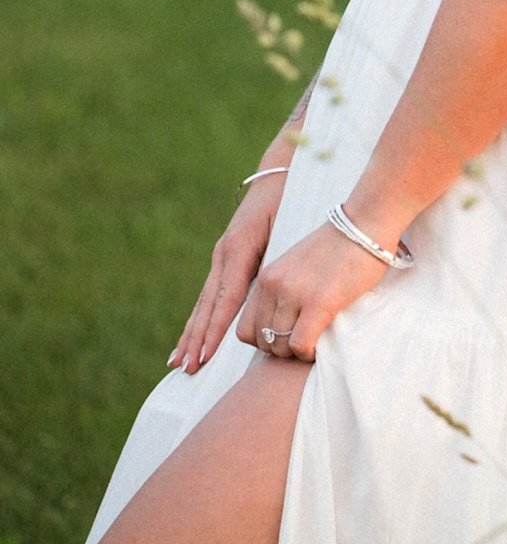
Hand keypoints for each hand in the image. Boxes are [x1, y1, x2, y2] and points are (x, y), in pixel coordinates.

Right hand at [170, 171, 286, 373]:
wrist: (280, 175)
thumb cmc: (291, 199)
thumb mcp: (287, 225)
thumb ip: (278, 259)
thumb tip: (273, 296)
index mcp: (239, 247)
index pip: (226, 297)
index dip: (215, 328)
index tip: (206, 355)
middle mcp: (225, 254)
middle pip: (208, 304)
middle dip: (197, 338)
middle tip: (188, 368)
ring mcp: (222, 256)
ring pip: (204, 302)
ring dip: (192, 333)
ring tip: (179, 362)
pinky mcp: (225, 258)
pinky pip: (210, 294)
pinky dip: (200, 318)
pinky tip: (191, 338)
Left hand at [235, 216, 392, 361]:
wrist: (365, 224)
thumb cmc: (339, 246)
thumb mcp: (298, 265)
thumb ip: (284, 289)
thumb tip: (282, 323)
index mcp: (268, 277)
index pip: (244, 328)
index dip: (264, 340)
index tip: (285, 337)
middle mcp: (274, 285)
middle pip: (262, 341)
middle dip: (281, 350)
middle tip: (303, 342)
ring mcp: (295, 293)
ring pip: (280, 346)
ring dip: (296, 352)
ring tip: (314, 342)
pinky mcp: (319, 302)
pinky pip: (300, 344)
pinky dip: (308, 353)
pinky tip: (320, 345)